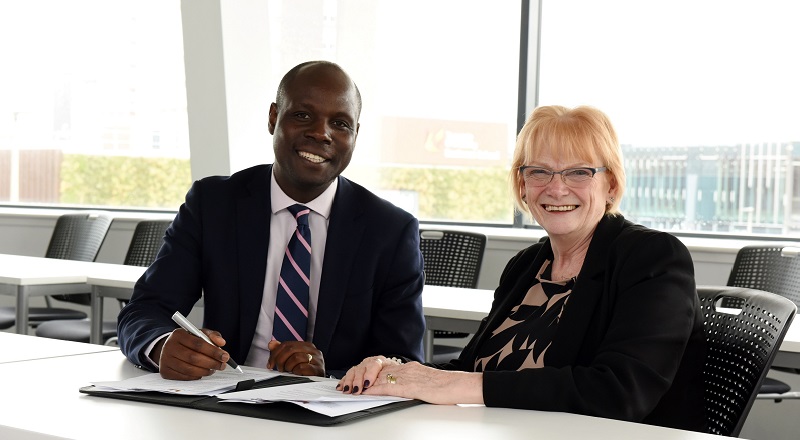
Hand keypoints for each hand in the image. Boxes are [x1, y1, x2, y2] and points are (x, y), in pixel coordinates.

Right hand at [152, 328, 231, 379]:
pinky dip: (196, 376)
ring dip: (205, 371)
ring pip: (189, 369)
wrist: (168, 348)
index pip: (198, 344)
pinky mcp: (165, 372)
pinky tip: (203, 372)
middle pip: (193, 358)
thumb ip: (212, 335)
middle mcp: (169, 347)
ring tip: (213, 369)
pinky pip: (184, 377)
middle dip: (211, 363)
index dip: (213, 351)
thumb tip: (221, 343)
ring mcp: (165, 360)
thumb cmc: (187, 341)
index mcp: (178, 334)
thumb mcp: (199, 334)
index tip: (225, 356)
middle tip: (222, 365)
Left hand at [267, 340, 324, 375]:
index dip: (275, 353)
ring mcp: (317, 359)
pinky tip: (297, 375)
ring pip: (296, 357)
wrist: (320, 384)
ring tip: (290, 371)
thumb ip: (283, 351)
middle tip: (279, 368)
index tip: (270, 363)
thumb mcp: (293, 360)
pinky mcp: (318, 370)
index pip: (287, 344)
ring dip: (289, 366)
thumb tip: (271, 344)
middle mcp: (313, 350)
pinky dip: (296, 372)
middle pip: (290, 349)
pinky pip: (302, 367)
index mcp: (307, 346)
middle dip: (281, 360)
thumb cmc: (306, 371)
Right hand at [336, 355, 399, 393]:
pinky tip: (341, 387)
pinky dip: (344, 381)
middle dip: (357, 381)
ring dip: (349, 382)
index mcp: (381, 361)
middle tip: (356, 390)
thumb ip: (390, 379)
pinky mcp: (357, 371)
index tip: (367, 384)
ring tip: (347, 390)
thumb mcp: (395, 375)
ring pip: (353, 371)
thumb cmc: (394, 373)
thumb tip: (387, 388)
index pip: (374, 365)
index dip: (370, 374)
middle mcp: (370, 362)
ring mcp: (362, 366)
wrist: (392, 370)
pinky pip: (348, 375)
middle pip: (361, 369)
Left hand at [338, 356, 483, 404]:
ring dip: (362, 383)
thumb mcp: (427, 382)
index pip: (384, 367)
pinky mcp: (409, 386)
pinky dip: (373, 389)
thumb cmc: (448, 387)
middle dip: (360, 376)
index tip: (358, 378)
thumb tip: (408, 389)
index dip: (368, 373)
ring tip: (350, 389)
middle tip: (348, 383)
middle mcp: (406, 369)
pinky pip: (387, 386)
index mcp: (411, 367)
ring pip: (378, 376)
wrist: (459, 385)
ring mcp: (407, 376)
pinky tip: (365, 393)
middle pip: (377, 369)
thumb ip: (415, 383)